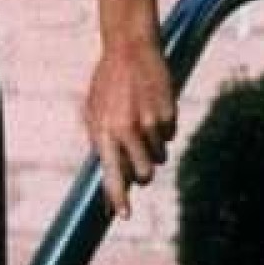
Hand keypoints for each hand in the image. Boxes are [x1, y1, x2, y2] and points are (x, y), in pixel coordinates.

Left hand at [84, 36, 176, 219]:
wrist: (130, 49)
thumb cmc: (108, 84)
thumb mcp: (94, 112)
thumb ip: (101, 144)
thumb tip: (112, 177)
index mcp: (104, 131)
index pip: (112, 173)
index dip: (118, 197)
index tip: (123, 215)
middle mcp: (127, 130)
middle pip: (145, 174)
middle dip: (143, 173)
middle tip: (138, 158)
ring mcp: (150, 122)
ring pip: (160, 157)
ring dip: (153, 148)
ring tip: (141, 122)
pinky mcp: (169, 114)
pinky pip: (170, 136)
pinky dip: (163, 129)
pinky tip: (152, 108)